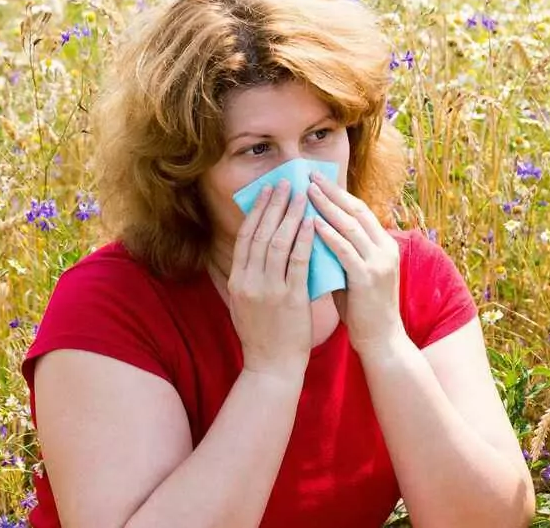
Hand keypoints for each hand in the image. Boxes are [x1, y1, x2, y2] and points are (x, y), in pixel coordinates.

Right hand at [227, 179, 314, 380]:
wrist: (271, 366)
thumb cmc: (262, 334)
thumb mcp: (244, 303)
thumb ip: (249, 277)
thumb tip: (258, 248)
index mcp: (237, 281)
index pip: (246, 237)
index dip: (257, 211)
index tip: (268, 191)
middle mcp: (249, 282)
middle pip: (261, 234)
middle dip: (274, 206)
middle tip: (285, 184)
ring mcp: (269, 290)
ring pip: (278, 243)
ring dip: (290, 216)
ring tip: (301, 196)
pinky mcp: (290, 299)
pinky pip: (298, 263)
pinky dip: (305, 240)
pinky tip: (312, 223)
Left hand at [307, 171, 406, 355]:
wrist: (381, 340)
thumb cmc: (361, 308)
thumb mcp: (352, 273)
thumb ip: (339, 253)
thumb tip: (312, 233)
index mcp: (383, 245)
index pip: (359, 210)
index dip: (338, 193)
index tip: (316, 179)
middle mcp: (384, 248)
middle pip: (356, 211)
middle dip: (331, 192)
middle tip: (308, 176)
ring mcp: (378, 262)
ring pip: (351, 226)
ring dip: (327, 207)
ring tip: (306, 192)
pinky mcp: (368, 278)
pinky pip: (346, 251)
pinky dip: (329, 235)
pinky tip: (312, 224)